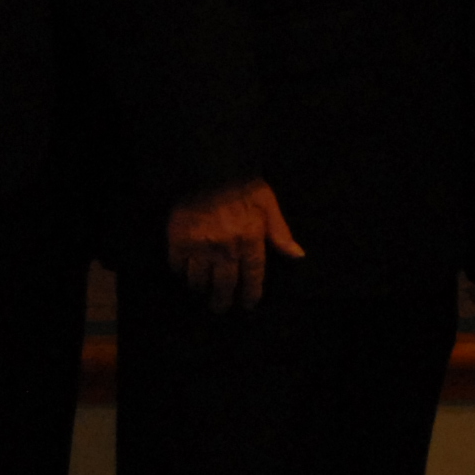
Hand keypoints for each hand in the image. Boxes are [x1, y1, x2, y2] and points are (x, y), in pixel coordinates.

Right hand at [167, 179, 303, 310]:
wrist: (211, 166)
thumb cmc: (244, 185)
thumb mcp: (269, 205)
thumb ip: (281, 233)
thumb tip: (297, 256)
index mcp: (250, 240)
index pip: (253, 276)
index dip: (251, 293)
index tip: (247, 304)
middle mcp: (226, 248)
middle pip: (224, 284)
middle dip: (222, 301)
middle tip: (220, 308)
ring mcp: (201, 246)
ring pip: (199, 279)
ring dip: (201, 288)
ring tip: (202, 291)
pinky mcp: (179, 239)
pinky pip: (177, 264)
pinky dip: (180, 271)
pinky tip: (183, 271)